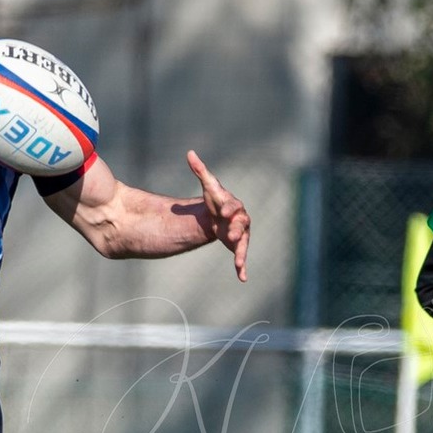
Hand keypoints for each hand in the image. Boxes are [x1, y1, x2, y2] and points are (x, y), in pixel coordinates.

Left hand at [187, 150, 248, 281]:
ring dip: (241, 252)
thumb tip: (190, 153)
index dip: (230, 208)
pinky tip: (242, 278)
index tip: (223, 212)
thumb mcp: (208, 187)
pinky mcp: (237, 246)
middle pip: (242, 225)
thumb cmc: (215, 200)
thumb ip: (200, 171)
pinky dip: (243, 267)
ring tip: (238, 263)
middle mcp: (241, 220)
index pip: (234, 206)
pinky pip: (241, 256)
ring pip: (243, 243)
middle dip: (237, 230)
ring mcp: (240, 234)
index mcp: (234, 205)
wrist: (220, 215)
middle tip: (230, 236)